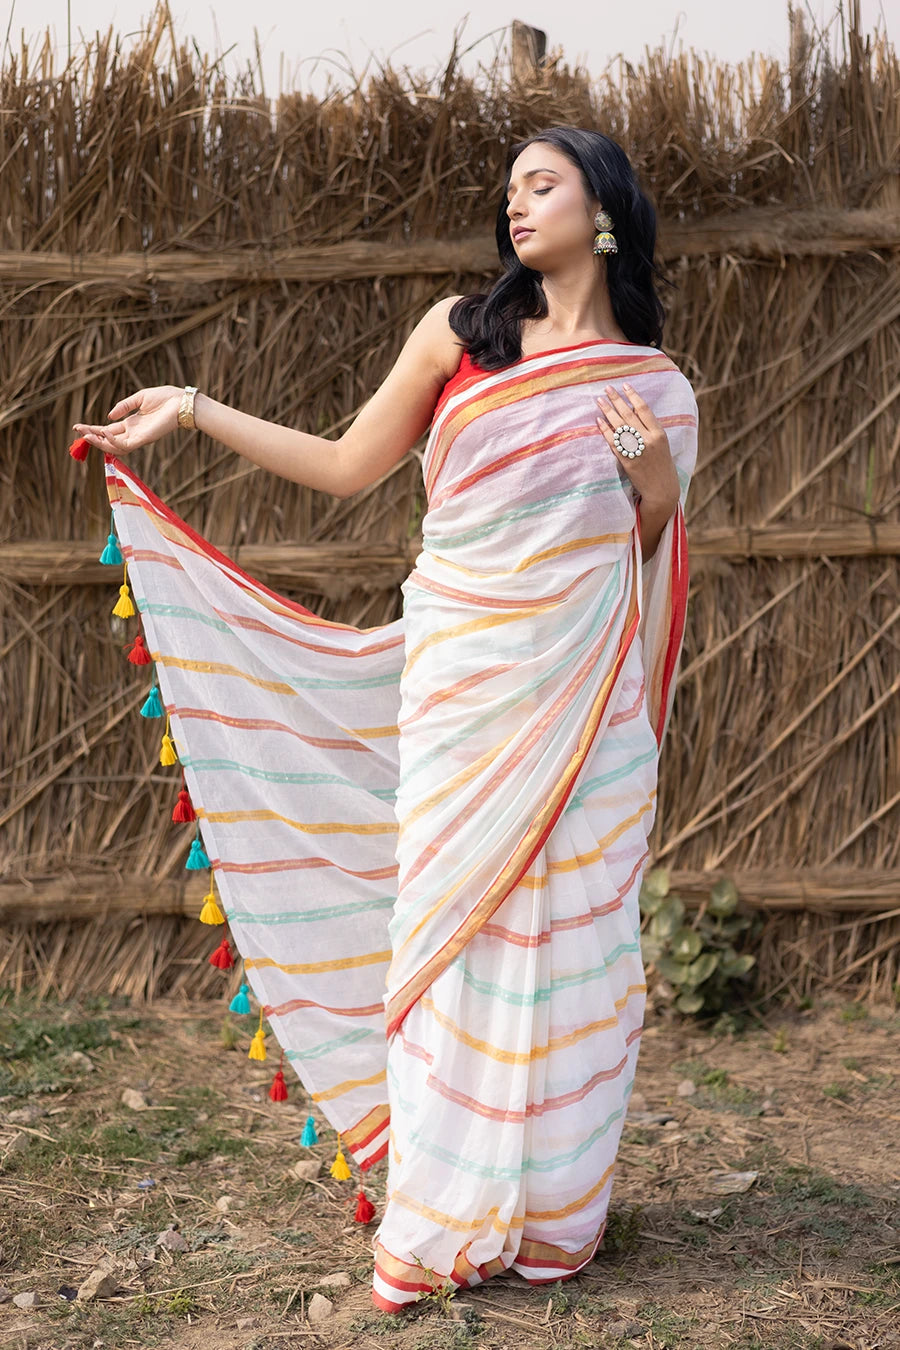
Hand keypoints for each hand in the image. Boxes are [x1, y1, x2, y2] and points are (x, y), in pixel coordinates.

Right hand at [72, 385, 183, 454]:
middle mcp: (133, 433)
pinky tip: (104, 433)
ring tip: (86, 436)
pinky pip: (125, 445)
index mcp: (131, 424)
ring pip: (114, 446)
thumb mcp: (139, 398)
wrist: (181, 402)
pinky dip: (114, 441)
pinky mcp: (144, 439)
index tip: (78, 426)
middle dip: (92, 436)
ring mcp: (138, 438)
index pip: (108, 430)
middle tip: (77, 432)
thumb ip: (124, 406)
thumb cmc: (165, 398)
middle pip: (108, 439)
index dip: (93, 429)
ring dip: (99, 442)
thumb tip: (109, 417)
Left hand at [596, 382, 679, 512]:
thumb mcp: (662, 443)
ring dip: (608, 411)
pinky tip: (598, 421)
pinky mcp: (627, 461)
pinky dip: (605, 430)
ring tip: (599, 400)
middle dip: (616, 400)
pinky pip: (613, 442)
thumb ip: (650, 429)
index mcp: (659, 433)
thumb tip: (634, 411)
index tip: (624, 385)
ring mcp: (637, 450)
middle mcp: (649, 439)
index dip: (633, 396)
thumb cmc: (662, 465)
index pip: (644, 409)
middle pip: (629, 414)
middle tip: (607, 388)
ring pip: (619, 426)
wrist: (662, 489)